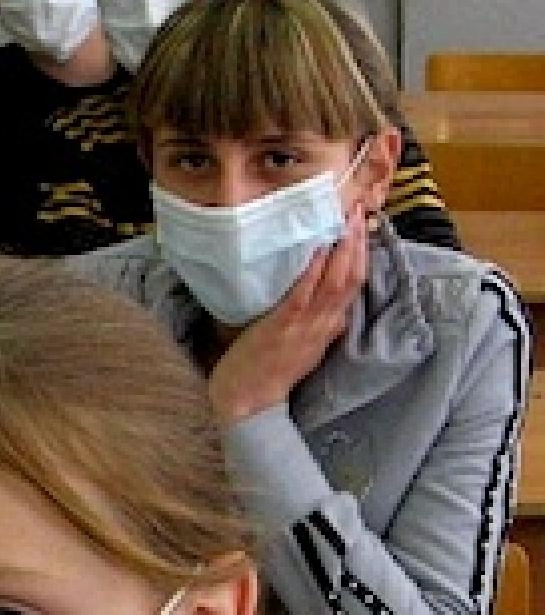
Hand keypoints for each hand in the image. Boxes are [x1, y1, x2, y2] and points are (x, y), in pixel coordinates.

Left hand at [208, 206, 367, 423]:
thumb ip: (319, 327)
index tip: (364, 226)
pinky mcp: (282, 329)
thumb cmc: (269, 373)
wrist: (249, 404)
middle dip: (358, 242)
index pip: (355, 286)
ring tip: (347, 220)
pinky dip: (313, 273)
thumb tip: (333, 308)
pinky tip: (318, 251)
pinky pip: (302, 297)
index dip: (363, 254)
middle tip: (360, 210)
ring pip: (335, 284)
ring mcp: (304, 327)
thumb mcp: (304, 348)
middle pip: (352, 279)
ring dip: (343, 250)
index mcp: (329, 328)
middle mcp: (323, 326)